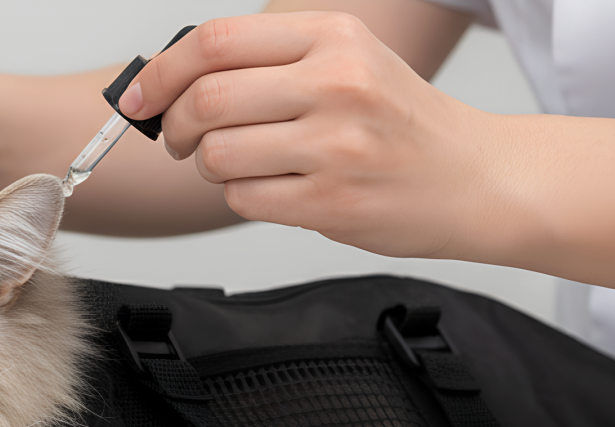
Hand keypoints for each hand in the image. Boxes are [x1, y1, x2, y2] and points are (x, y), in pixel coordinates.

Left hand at [118, 12, 505, 259]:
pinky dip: (241, 197)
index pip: (214, 43)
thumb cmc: (401, 125)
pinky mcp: (331, 201)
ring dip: (211, 167)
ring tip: (244, 165)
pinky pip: (243, 199)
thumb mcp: (347, 63)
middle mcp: (334, 83)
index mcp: (332, 37)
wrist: (476, 178)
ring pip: (217, 155)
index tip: (139, 98)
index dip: (160, 73)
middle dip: (174, 128)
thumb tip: (174, 79)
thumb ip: (270, 63)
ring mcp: (335, 145)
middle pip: (206, 100)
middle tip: (180, 141)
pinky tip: (274, 189)